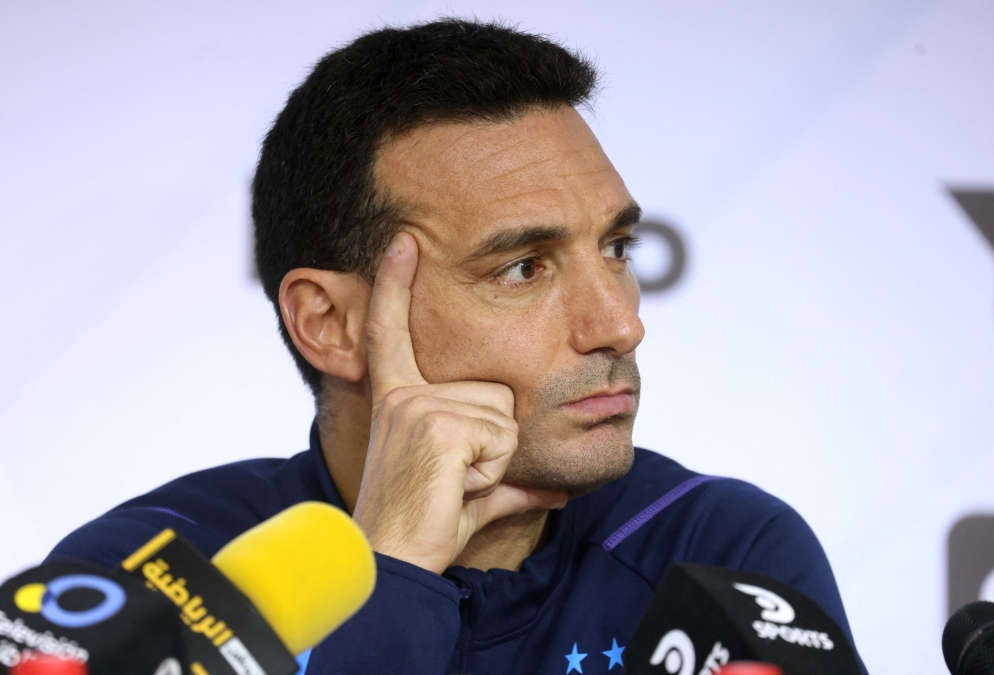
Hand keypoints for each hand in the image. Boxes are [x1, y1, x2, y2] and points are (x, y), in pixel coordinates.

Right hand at [352, 232, 567, 573]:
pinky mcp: (436, 423)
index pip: (394, 332)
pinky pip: (500, 436)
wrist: (393, 561)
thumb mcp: (470, 494)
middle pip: (497, 390)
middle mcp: (404, 394)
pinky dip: (492, 471)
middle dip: (495, 442)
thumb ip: (512, 484)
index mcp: (400, 398)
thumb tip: (561, 492)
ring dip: (494, 460)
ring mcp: (419, 405)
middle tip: (457, 478)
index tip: (402, 239)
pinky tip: (456, 487)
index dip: (396, 285)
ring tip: (455, 485)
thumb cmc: (425, 528)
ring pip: (504, 414)